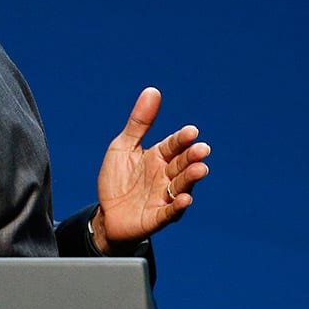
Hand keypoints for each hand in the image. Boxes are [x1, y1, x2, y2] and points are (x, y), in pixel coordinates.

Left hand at [92, 87, 210, 254]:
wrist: (106, 214)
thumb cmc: (117, 179)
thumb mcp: (123, 146)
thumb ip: (139, 122)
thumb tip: (153, 90)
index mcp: (158, 157)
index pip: (174, 145)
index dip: (182, 139)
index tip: (191, 131)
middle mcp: (165, 176)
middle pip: (182, 164)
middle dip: (192, 157)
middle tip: (202, 149)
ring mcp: (163, 197)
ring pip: (180, 186)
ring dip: (190, 178)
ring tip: (200, 169)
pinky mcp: (157, 217)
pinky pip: (169, 211)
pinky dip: (178, 206)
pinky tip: (185, 199)